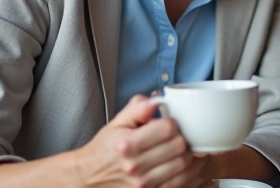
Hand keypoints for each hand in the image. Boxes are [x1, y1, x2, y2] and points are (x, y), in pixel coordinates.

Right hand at [71, 95, 209, 187]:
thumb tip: (156, 99)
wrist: (91, 174)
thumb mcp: (118, 122)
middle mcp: (135, 166)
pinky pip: (179, 183)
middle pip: (179, 147)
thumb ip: (138, 108)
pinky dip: (186, 173)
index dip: (173, 122)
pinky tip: (182, 163)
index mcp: (127, 144)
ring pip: (183, 166)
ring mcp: (143, 183)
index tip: (169, 123)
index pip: (168, 129)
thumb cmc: (107, 146)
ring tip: (183, 148)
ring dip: (188, 155)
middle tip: (178, 135)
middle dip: (183, 137)